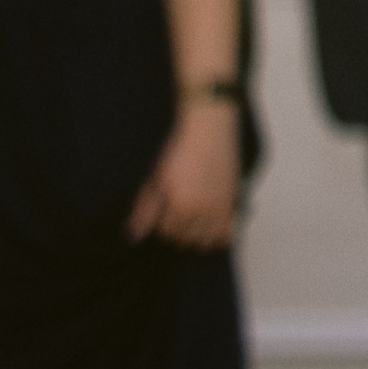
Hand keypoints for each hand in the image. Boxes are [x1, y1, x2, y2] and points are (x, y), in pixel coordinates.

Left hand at [128, 99, 241, 248]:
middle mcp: (201, 211)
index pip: (168, 232)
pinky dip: (220, 235)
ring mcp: (220, 207)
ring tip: (192, 226)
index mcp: (179, 206)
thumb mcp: (156, 179)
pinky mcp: (233, 200)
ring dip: (199, 237)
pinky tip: (213, 228)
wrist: (209, 128)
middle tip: (175, 218)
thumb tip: (134, 235)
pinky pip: (228, 230)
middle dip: (179, 233)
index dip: (162, 226)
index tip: (163, 214)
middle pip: (188, 239)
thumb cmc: (179, 150)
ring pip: (208, 239)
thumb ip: (145, 209)